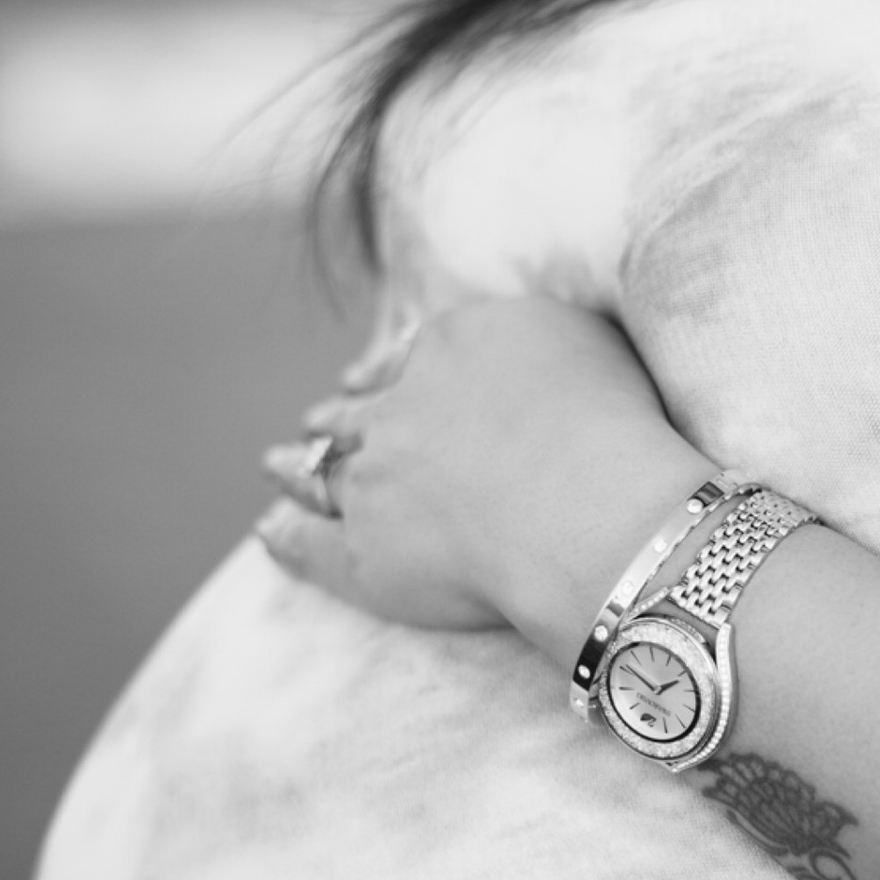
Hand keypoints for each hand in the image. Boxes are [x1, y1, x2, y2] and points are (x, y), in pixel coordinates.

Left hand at [257, 297, 711, 655]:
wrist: (590, 506)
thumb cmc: (610, 421)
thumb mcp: (585, 334)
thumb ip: (536, 327)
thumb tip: (514, 328)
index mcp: (449, 348)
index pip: (406, 357)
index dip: (386, 369)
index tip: (369, 375)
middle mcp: (400, 408)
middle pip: (355, 410)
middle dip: (337, 414)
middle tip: (319, 417)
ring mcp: (375, 480)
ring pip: (322, 468)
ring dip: (296, 464)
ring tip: (276, 465)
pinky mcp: (364, 553)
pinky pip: (312, 544)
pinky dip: (288, 537)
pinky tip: (269, 532)